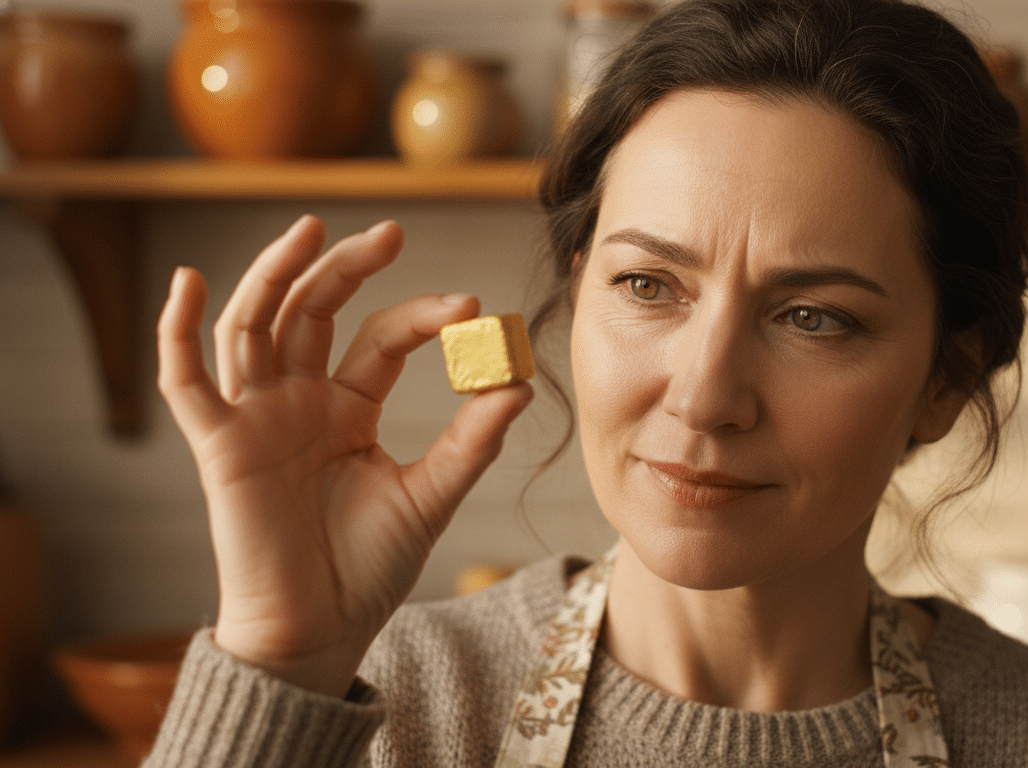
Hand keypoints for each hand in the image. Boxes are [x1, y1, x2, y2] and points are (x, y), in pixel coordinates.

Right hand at [157, 215, 532, 696]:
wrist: (320, 631)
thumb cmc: (368, 568)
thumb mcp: (430, 495)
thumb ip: (470, 441)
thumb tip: (518, 382)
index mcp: (346, 408)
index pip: (378, 338)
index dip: (420, 317)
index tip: (472, 308)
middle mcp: (297, 402)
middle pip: (312, 311)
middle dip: (345, 267)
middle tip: (390, 233)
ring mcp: (256, 419)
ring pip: (253, 326)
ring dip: (273, 274)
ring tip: (309, 229)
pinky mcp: (221, 447)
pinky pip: (188, 382)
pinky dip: (179, 331)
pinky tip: (190, 280)